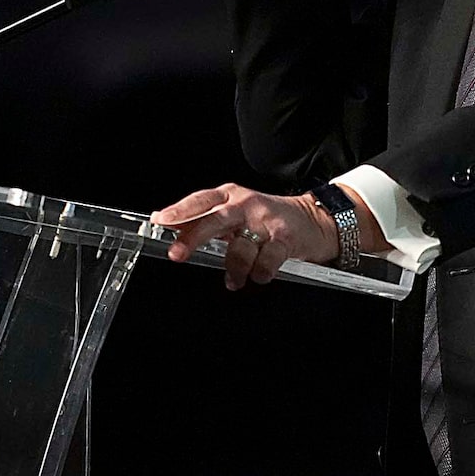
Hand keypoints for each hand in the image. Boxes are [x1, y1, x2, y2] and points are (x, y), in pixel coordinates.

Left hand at [150, 184, 335, 289]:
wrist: (313, 219)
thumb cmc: (267, 218)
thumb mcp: (235, 212)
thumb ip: (206, 219)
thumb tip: (172, 228)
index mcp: (230, 196)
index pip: (201, 201)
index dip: (180, 211)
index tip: (161, 221)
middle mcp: (247, 206)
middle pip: (216, 220)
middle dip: (194, 238)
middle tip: (177, 254)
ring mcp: (266, 222)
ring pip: (240, 249)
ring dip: (234, 270)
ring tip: (234, 279)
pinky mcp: (284, 239)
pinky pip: (265, 262)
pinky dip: (258, 274)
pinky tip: (258, 275)